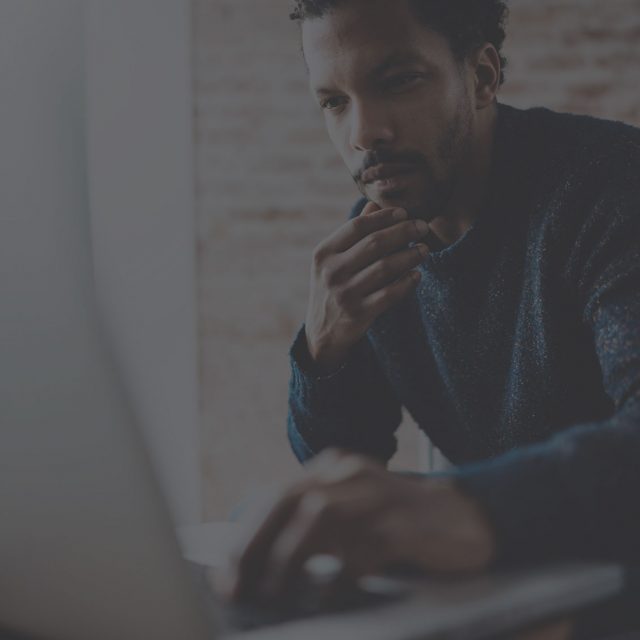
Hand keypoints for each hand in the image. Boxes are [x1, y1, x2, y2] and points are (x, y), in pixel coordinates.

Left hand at [224, 450, 495, 602]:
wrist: (467, 515)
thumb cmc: (399, 522)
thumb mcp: (354, 508)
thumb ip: (315, 520)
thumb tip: (260, 561)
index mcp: (335, 468)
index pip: (277, 494)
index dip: (246, 533)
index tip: (225, 572)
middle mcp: (351, 475)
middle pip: (287, 499)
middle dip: (253, 545)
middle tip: (234, 587)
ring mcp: (377, 498)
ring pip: (316, 520)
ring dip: (286, 561)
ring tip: (273, 594)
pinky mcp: (402, 528)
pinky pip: (357, 553)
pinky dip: (334, 580)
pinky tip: (325, 600)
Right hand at [305, 202, 430, 370]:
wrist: (322, 333)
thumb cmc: (332, 288)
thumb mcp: (332, 261)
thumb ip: (352, 234)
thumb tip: (373, 204)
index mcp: (324, 253)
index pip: (357, 226)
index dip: (384, 217)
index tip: (404, 213)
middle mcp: (332, 271)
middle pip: (375, 243)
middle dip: (404, 232)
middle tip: (422, 227)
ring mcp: (346, 293)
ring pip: (386, 267)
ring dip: (410, 256)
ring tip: (424, 250)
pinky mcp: (359, 313)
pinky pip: (390, 294)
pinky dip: (407, 282)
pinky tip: (417, 275)